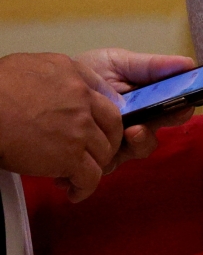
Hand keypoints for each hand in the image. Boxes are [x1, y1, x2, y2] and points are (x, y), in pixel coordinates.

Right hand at [0, 53, 122, 201]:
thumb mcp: (36, 64)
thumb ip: (63, 72)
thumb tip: (70, 85)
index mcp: (76, 79)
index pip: (107, 99)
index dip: (104, 119)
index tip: (97, 131)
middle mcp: (84, 103)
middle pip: (113, 127)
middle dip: (107, 143)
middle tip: (91, 154)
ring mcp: (80, 130)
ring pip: (104, 153)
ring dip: (94, 166)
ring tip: (76, 174)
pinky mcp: (69, 157)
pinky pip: (90, 177)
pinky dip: (84, 187)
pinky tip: (73, 191)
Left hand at [73, 49, 194, 174]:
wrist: (50, 87)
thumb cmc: (90, 72)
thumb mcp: (120, 63)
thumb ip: (152, 66)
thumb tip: (189, 64)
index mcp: (149, 103)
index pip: (174, 112)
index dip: (181, 111)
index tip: (180, 107)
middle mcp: (137, 126)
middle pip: (154, 139)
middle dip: (147, 136)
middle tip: (136, 129)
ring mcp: (118, 144)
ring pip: (133, 154)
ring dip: (128, 147)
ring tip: (115, 137)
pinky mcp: (97, 158)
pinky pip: (105, 167)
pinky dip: (97, 161)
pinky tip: (88, 146)